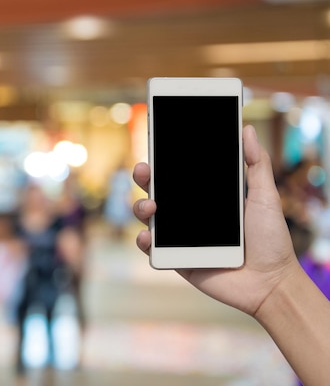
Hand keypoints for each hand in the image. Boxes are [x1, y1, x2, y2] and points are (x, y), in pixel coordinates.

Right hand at [132, 125, 300, 316]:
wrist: (271, 283)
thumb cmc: (271, 240)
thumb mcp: (265, 197)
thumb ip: (256, 164)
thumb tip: (246, 130)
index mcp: (206, 197)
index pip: (178, 174)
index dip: (164, 161)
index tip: (156, 145)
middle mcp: (188, 214)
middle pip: (157, 190)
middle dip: (145, 177)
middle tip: (144, 170)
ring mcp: (180, 237)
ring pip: (149, 217)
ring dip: (141, 207)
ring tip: (151, 207)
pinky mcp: (175, 259)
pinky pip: (151, 249)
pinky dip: (144, 241)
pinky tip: (148, 236)